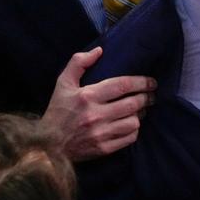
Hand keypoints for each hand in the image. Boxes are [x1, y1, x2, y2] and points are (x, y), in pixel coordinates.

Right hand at [41, 47, 156, 161]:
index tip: (151, 82)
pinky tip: (131, 125)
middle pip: (133, 103)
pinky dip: (134, 130)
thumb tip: (100, 50)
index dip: (141, 82)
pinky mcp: (104, 149)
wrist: (47, 145)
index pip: (122, 85)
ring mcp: (100, 133)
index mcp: (87, 96)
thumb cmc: (58, 111)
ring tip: (140, 110)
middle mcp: (95, 115)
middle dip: (147, 98)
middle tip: (150, 95)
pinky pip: (130, 138)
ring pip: (134, 122)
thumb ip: (78, 63)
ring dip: (140, 114)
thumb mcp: (63, 84)